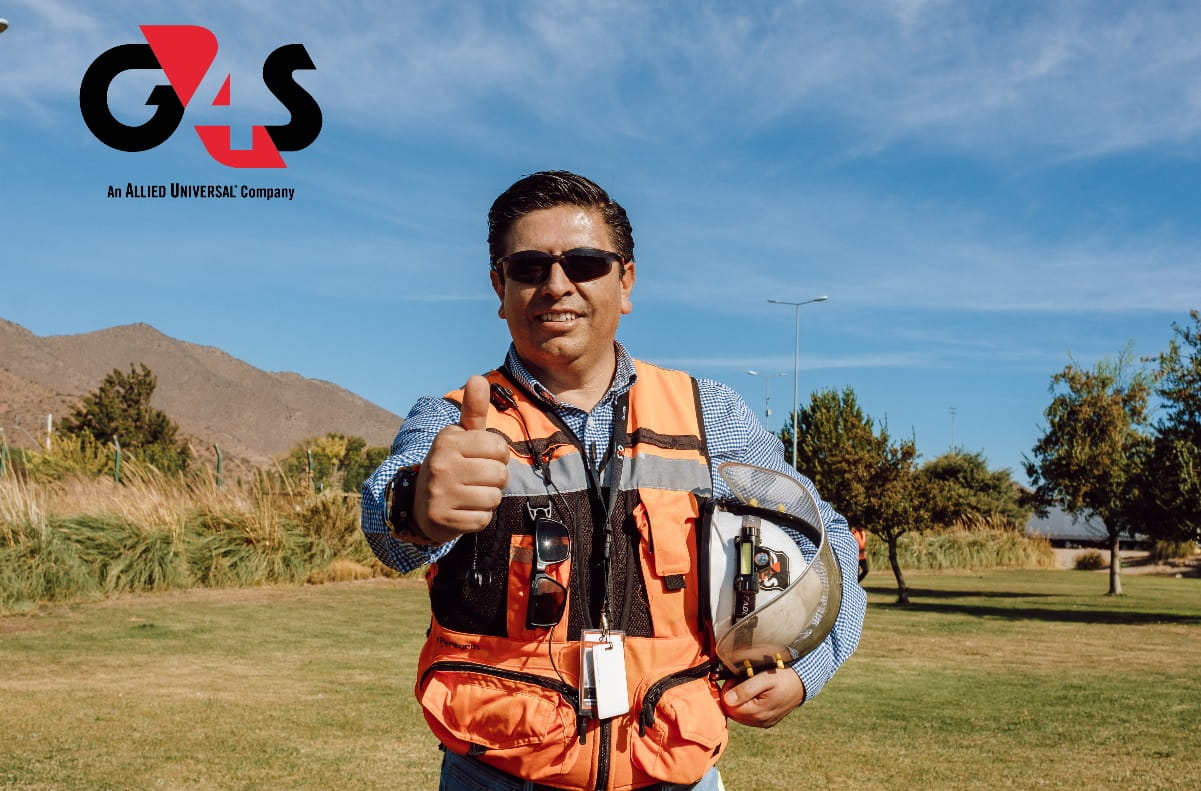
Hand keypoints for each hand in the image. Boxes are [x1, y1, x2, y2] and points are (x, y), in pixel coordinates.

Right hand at [413, 375, 509, 542]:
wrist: (420, 504)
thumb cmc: (452, 464)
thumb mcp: (461, 436)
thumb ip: (473, 409)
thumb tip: (478, 378)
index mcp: (448, 440)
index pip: (498, 446)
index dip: (497, 454)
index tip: (481, 457)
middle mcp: (441, 464)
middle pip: (500, 474)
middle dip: (495, 479)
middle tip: (476, 478)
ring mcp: (440, 494)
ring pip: (493, 498)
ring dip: (488, 499)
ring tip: (470, 493)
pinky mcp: (442, 520)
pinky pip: (483, 520)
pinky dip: (479, 517)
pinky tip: (464, 510)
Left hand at [720, 667, 805, 727]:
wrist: (803, 683)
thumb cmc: (784, 678)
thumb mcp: (764, 679)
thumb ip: (745, 689)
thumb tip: (726, 700)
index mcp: (758, 713)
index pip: (729, 706)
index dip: (727, 691)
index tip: (735, 678)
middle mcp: (760, 722)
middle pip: (733, 712)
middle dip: (732, 695)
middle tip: (741, 679)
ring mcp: (764, 723)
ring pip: (739, 714)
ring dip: (739, 700)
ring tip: (749, 685)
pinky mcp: (767, 722)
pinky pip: (748, 716)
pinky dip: (747, 704)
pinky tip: (755, 693)